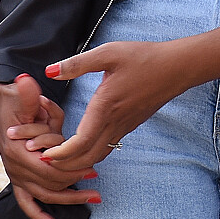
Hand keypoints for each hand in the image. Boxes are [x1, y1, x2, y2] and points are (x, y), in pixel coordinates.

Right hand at [0, 73, 97, 218]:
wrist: (0, 106)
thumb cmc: (15, 102)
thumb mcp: (23, 98)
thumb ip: (27, 94)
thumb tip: (24, 80)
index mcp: (17, 151)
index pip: (48, 169)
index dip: (71, 172)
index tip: (92, 169)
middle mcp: (15, 167)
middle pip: (50, 184)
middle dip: (75, 183)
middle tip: (97, 178)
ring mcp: (16, 176)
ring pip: (45, 195)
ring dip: (69, 200)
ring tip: (94, 198)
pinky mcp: (18, 179)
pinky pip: (26, 203)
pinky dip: (38, 215)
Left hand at [41, 14, 219, 173]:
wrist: (178, 67)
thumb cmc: (144, 57)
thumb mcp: (108, 53)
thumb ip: (77, 64)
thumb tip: (49, 71)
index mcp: (106, 108)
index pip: (80, 143)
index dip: (60, 154)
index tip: (42, 154)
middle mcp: (115, 122)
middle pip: (87, 157)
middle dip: (63, 165)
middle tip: (42, 161)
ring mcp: (124, 127)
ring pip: (98, 155)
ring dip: (77, 162)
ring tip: (57, 159)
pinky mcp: (129, 126)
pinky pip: (107, 147)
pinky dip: (90, 154)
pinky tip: (79, 149)